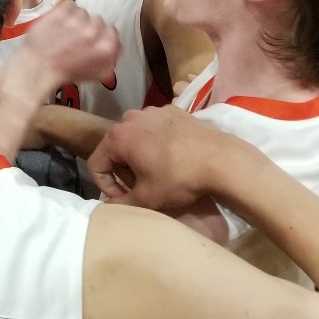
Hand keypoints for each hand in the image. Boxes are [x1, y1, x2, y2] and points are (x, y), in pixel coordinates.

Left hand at [19, 0, 120, 86]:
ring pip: (83, 12)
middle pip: (98, 20)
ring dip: (76, 19)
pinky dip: (65, 10)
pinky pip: (70, 4)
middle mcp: (93, 33)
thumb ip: (109, 61)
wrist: (38, 67)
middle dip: (89, 27)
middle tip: (78, 37)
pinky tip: (59, 22)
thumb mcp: (95, 74)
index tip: (96, 36)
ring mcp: (77, 21)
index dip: (103, 34)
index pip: (113, 31)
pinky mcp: (62, 12)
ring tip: (65, 31)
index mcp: (105, 49)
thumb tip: (113, 50)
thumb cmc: (64, 72)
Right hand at [86, 104, 250, 212]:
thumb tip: (108, 207)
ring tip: (158, 174)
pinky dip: (158, 144)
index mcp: (118, 136)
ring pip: (136, 137)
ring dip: (140, 156)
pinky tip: (174, 158)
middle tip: (142, 188)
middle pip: (116, 149)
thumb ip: (121, 204)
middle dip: (124, 171)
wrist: (222, 159)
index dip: (107, 187)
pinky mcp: (174, 110)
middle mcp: (131, 117)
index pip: (97, 164)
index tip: (125, 199)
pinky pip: (156, 129)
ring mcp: (153, 111)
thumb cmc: (178, 178)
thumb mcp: (147, 198)